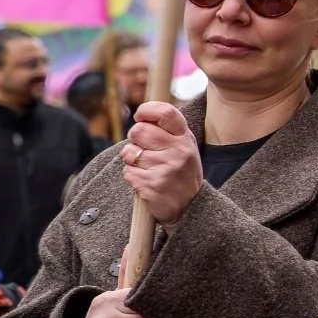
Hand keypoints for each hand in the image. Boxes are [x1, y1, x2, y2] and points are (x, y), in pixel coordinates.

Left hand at [122, 102, 202, 229]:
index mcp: (185, 138)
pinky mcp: (152, 185)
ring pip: (129, 152)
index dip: (147, 110)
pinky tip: (147, 181)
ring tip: (148, 168)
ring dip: (132, 160)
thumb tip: (140, 114)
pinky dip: (132, 176)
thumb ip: (166, 130)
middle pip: (138, 131)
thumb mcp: (183, 147)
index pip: (166, 113)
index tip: (140, 115)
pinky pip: (127, 172)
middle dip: (134, 140)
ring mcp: (166, 168)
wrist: (190, 208)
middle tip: (144, 149)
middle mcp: (178, 151)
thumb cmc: (181, 172)